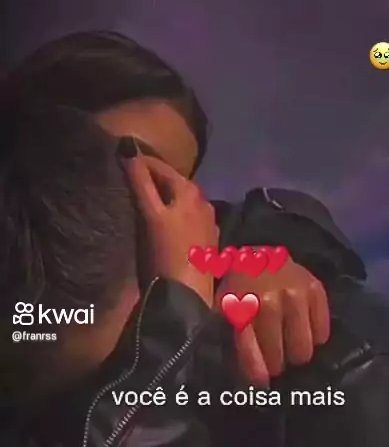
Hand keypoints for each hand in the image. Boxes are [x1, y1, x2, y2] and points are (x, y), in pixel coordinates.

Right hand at [125, 149, 218, 305]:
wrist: (188, 295)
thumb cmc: (165, 253)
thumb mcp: (150, 215)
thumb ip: (141, 183)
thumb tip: (130, 151)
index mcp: (190, 191)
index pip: (161, 167)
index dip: (141, 161)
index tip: (122, 158)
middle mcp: (204, 203)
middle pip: (174, 183)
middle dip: (154, 179)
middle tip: (129, 178)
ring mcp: (208, 224)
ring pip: (182, 202)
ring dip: (165, 197)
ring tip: (143, 201)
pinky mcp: (207, 244)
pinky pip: (188, 220)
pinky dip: (174, 215)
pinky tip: (164, 224)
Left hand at [216, 257, 329, 384]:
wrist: (261, 254)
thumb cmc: (240, 289)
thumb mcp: (224, 309)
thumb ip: (230, 338)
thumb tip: (247, 379)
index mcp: (240, 304)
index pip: (249, 347)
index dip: (256, 370)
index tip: (262, 384)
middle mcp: (269, 300)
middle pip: (278, 356)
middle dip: (275, 364)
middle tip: (275, 361)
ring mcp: (295, 294)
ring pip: (303, 349)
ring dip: (296, 355)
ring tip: (290, 349)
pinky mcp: (316, 289)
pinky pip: (322, 332)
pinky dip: (314, 338)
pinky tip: (304, 331)